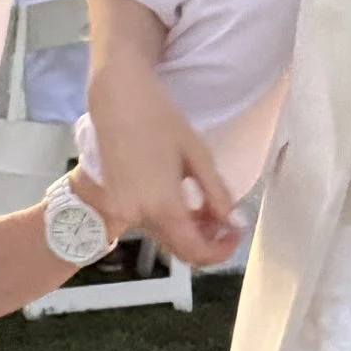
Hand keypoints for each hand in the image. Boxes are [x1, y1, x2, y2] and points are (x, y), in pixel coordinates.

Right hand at [83, 57, 242, 266]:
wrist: (117, 99)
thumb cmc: (159, 118)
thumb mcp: (198, 154)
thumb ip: (217, 193)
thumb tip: (231, 221)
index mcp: (162, 205)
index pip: (196, 251)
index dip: (221, 251)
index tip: (236, 235)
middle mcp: (138, 216)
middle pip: (179, 250)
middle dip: (207, 241)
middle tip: (226, 221)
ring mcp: (122, 211)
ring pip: (163, 239)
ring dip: (188, 231)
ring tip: (205, 206)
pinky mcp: (114, 204)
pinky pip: (148, 224)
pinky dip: (168, 221)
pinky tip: (180, 200)